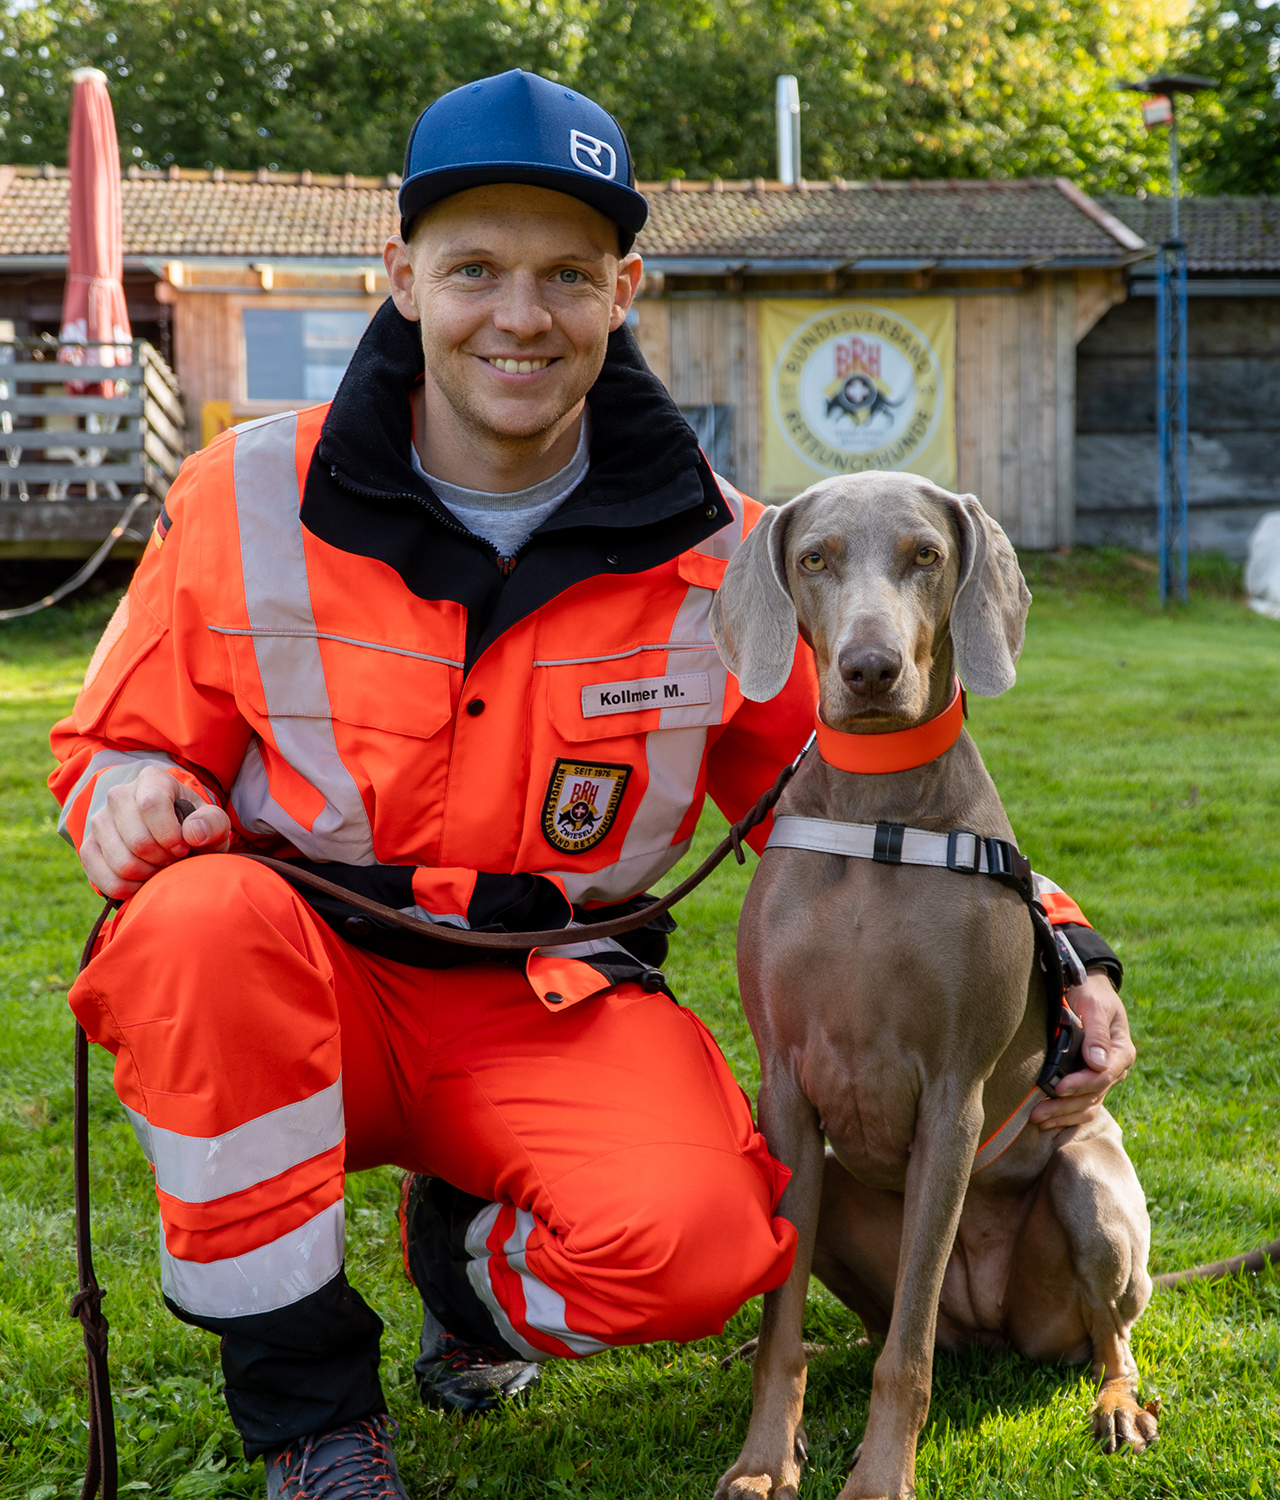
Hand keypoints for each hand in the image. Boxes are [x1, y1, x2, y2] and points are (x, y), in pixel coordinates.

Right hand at [80, 764, 230, 897]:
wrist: (174, 842)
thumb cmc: (196, 829)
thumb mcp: (214, 824)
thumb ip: (212, 823)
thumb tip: (193, 833)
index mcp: (151, 780)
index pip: (151, 804)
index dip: (170, 834)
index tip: (183, 848)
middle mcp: (118, 795)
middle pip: (137, 840)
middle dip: (163, 860)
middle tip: (174, 861)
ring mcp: (99, 821)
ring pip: (122, 863)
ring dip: (148, 875)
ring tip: (161, 868)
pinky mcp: (88, 847)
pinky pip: (103, 879)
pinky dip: (128, 889)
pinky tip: (143, 881)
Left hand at [1031, 969, 1134, 1131]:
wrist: (1087, 988)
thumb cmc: (1090, 993)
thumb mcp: (1094, 1005)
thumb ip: (1096, 1032)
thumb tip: (1097, 1062)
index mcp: (1121, 1051)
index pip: (1102, 1076)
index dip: (1080, 1084)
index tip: (1058, 1087)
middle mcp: (1114, 1068)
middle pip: (1092, 1096)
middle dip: (1064, 1106)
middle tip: (1037, 1112)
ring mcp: (1102, 1077)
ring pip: (1087, 1105)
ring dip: (1063, 1115)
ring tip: (1038, 1119)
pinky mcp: (1089, 1080)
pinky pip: (1082, 1104)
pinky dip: (1066, 1115)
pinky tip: (1048, 1121)